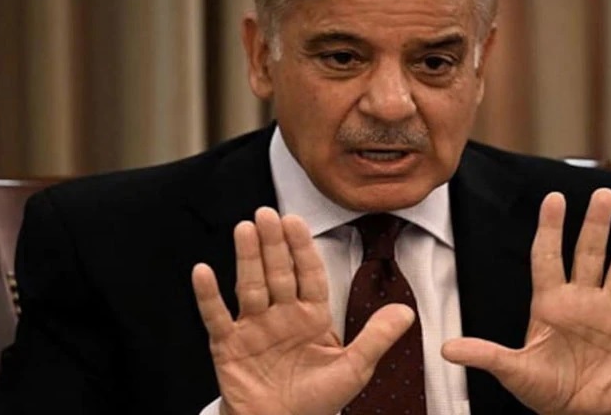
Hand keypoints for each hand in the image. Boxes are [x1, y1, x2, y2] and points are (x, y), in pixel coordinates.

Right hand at [192, 207, 415, 414]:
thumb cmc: (316, 401)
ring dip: (247, 258)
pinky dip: (208, 296)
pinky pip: (216, 317)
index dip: (302, 248)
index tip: (296, 221)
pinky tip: (203, 272)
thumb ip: (376, 338)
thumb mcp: (354, 369)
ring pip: (250, 286)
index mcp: (311, 316)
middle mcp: (281, 315)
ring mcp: (253, 327)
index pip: (308, 274)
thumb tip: (407, 312)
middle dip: (273, 243)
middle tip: (267, 213)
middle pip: (277, 273)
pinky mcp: (228, 345)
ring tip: (245, 229)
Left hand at [442, 188, 610, 414]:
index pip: (548, 257)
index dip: (550, 229)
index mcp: (550, 303)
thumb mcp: (513, 371)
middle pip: (589, 253)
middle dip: (595, 224)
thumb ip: (485, 355)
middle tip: (602, 192)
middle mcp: (582, 299)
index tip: (553, 199)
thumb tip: (445, 349)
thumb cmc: (544, 389)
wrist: (579, 413)